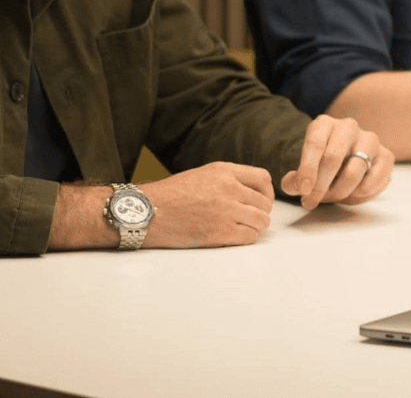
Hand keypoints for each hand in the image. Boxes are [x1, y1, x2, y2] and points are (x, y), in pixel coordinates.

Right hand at [142, 162, 276, 247]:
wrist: (145, 213)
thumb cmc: (169, 196)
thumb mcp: (201, 175)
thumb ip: (227, 180)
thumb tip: (252, 193)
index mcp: (223, 171)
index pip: (263, 179)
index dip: (266, 192)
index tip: (262, 201)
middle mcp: (228, 188)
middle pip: (264, 203)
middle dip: (260, 212)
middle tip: (251, 219)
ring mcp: (225, 211)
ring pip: (261, 221)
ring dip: (255, 227)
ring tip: (242, 229)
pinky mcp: (219, 232)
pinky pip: (249, 237)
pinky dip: (246, 238)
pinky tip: (234, 237)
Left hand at [278, 114, 393, 208]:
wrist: (347, 163)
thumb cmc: (321, 167)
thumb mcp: (303, 172)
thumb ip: (294, 181)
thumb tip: (296, 185)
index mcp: (324, 124)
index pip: (315, 143)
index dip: (308, 169)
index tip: (304, 190)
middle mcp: (348, 127)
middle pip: (333, 158)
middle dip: (321, 186)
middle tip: (312, 201)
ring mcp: (370, 139)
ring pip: (354, 172)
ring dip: (339, 192)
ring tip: (332, 197)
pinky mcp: (386, 155)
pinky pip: (374, 181)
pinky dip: (360, 194)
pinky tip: (353, 192)